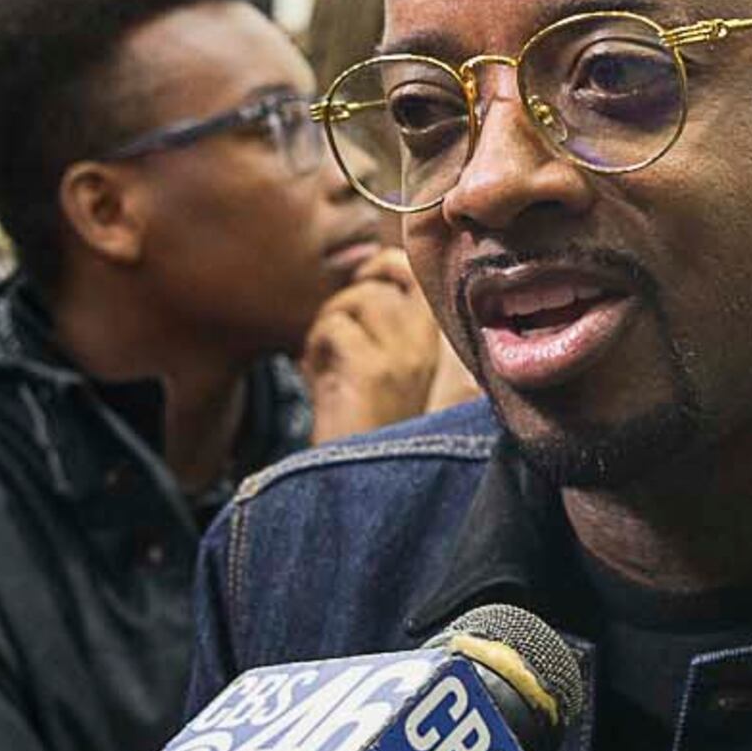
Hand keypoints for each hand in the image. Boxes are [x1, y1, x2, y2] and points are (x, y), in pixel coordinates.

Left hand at [302, 250, 443, 443]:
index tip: (362, 276)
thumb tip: (358, 277)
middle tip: (337, 317)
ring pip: (364, 298)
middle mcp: (429, 347)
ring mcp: (406, 357)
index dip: (389, 264)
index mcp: (437, 346)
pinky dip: (315, 344)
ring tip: (323, 352)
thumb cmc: (359, 426)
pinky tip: (315, 372)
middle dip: (358, 284)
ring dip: (331, 318)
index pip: (425, 277)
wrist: (358, 486)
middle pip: (396, 275)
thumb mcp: (378, 368)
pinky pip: (337, 326)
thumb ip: (376, 325)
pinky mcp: (375, 371)